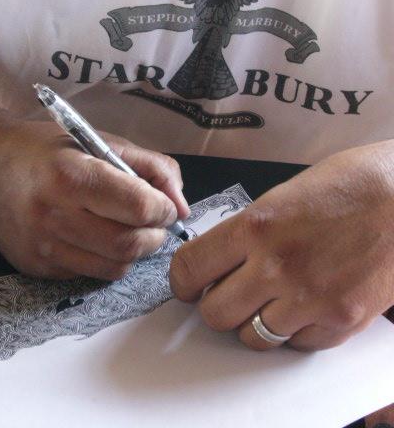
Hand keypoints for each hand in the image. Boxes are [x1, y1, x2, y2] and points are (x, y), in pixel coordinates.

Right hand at [0, 119, 188, 279]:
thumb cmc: (47, 148)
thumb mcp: (100, 141)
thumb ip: (150, 167)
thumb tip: (182, 207)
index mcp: (71, 175)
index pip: (137, 205)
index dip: (164, 208)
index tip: (166, 205)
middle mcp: (52, 214)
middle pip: (129, 244)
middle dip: (155, 235)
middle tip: (154, 222)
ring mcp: (41, 246)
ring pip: (114, 267)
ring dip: (135, 251)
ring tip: (130, 229)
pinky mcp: (35, 266)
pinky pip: (89, 273)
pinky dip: (105, 258)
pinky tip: (96, 236)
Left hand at [170, 141, 393, 350]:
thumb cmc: (346, 185)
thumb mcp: (281, 196)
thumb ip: (247, 232)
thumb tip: (220, 260)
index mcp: (255, 226)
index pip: (190, 269)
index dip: (182, 282)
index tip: (188, 285)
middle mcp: (276, 266)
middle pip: (214, 314)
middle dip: (215, 306)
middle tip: (228, 293)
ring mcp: (309, 298)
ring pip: (252, 337)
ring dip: (254, 321)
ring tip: (270, 299)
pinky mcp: (341, 321)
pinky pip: (296, 344)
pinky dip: (294, 331)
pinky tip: (305, 304)